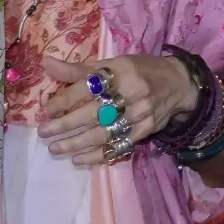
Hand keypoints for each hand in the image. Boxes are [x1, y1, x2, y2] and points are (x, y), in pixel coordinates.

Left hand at [38, 54, 200, 167]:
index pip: (87, 88)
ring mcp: (140, 114)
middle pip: (93, 112)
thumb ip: (79, 69)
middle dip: (66, 125)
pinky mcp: (146, 131)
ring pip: (104, 133)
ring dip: (77, 143)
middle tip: (44, 133)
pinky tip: (79, 159)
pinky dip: (97, 156)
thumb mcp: (112, 64)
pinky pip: (118, 146)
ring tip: (55, 148)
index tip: (46, 111)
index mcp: (119, 71)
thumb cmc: (139, 71)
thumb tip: (46, 63)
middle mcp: (131, 92)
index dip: (64, 100)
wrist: (178, 83)